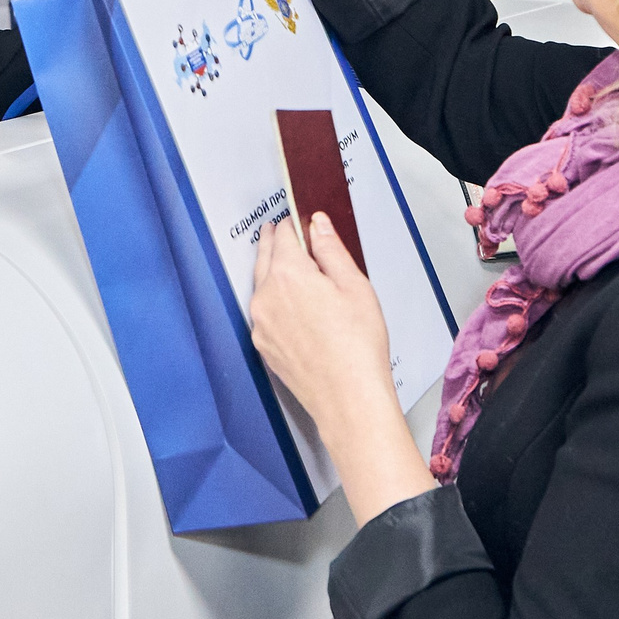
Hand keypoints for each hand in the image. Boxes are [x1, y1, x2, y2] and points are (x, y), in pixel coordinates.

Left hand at [249, 213, 398, 438]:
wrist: (347, 398)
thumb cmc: (357, 347)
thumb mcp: (354, 285)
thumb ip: (331, 250)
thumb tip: (317, 225)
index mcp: (288, 274)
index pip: (283, 235)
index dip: (292, 224)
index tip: (298, 220)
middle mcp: (266, 296)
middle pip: (265, 257)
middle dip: (273, 241)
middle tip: (279, 230)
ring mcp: (261, 323)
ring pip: (262, 286)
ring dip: (272, 272)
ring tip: (289, 268)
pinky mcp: (263, 345)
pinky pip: (264, 313)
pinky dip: (274, 301)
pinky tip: (293, 306)